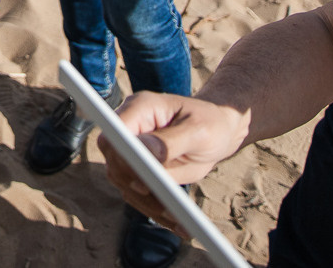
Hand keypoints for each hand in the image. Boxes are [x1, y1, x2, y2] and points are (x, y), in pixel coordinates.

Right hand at [96, 91, 249, 220]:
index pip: (114, 135)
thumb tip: (144, 151)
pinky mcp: (139, 172)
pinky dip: (157, 211)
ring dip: (150, 205)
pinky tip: (179, 224)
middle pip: (115, 164)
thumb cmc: (210, 123)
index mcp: (139, 109)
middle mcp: (130, 130)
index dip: (121, 159)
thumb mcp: (197, 131)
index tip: (143, 181)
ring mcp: (132, 152)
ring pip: (126, 184)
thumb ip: (170, 140)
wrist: (218, 131)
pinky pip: (139, 195)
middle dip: (139, 188)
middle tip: (169, 209)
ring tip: (180, 221)